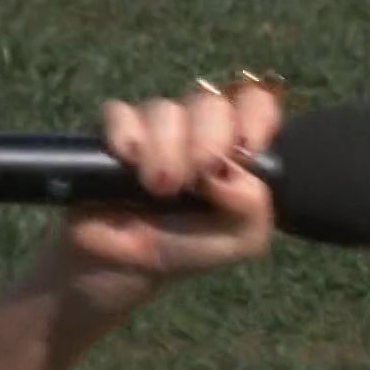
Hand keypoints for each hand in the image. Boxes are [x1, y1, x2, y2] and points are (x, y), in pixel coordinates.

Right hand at [37, 80, 280, 313]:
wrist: (123, 266)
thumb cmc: (186, 245)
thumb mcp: (238, 241)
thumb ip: (253, 209)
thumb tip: (229, 173)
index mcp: (233, 147)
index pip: (255, 103)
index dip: (256, 114)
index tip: (247, 147)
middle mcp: (197, 129)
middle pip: (210, 103)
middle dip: (209, 140)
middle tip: (196, 179)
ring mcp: (154, 129)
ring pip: (166, 110)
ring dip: (166, 150)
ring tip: (159, 188)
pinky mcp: (113, 133)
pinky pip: (120, 114)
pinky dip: (126, 135)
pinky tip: (128, 161)